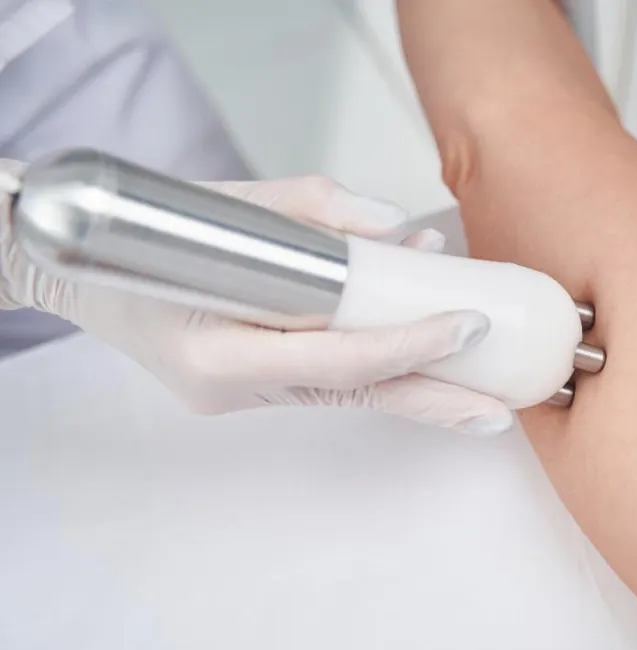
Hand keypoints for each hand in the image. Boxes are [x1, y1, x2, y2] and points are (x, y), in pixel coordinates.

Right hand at [0, 161, 512, 434]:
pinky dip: (379, 370)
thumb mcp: (233, 199)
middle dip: (434, 402)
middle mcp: (233, 389)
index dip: (409, 346)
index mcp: (220, 352)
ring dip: (416, 392)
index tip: (467, 324)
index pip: (337, 360)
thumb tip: (401, 233)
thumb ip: (318, 211)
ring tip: (484, 401)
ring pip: (348, 396)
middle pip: (355, 398)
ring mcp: (241, 398)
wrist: (85, 275)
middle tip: (501, 412)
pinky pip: (329, 383)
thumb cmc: (155, 232)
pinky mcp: (253, 392)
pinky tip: (427, 366)